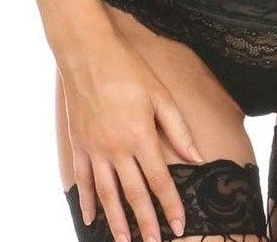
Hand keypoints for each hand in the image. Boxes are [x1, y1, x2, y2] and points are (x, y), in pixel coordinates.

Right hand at [58, 23, 205, 241]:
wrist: (87, 53)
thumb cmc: (128, 69)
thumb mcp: (159, 94)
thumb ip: (178, 129)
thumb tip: (197, 157)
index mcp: (140, 136)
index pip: (160, 180)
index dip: (170, 206)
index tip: (179, 227)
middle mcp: (116, 148)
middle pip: (134, 194)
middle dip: (146, 223)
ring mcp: (95, 148)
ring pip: (107, 194)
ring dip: (117, 221)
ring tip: (124, 241)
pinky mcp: (79, 144)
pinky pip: (83, 180)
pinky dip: (88, 201)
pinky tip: (91, 218)